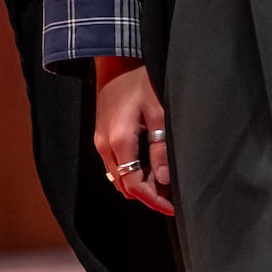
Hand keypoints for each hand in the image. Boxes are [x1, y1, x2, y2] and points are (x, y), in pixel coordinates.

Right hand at [93, 58, 173, 216]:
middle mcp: (104, 146)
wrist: (115, 64)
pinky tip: (149, 168)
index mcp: (119, 141)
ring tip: (163, 182)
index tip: (172, 207)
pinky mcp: (101, 138)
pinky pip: (114, 166)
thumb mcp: (158, 113)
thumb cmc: (140, 83)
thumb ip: (160, 148)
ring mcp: (99, 143)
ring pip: (118, 178)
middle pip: (124, 186)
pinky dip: (131, 174)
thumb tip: (163, 180)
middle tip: (171, 195)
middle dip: (147, 195)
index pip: (134, 185)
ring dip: (138, 185)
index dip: (153, 200)